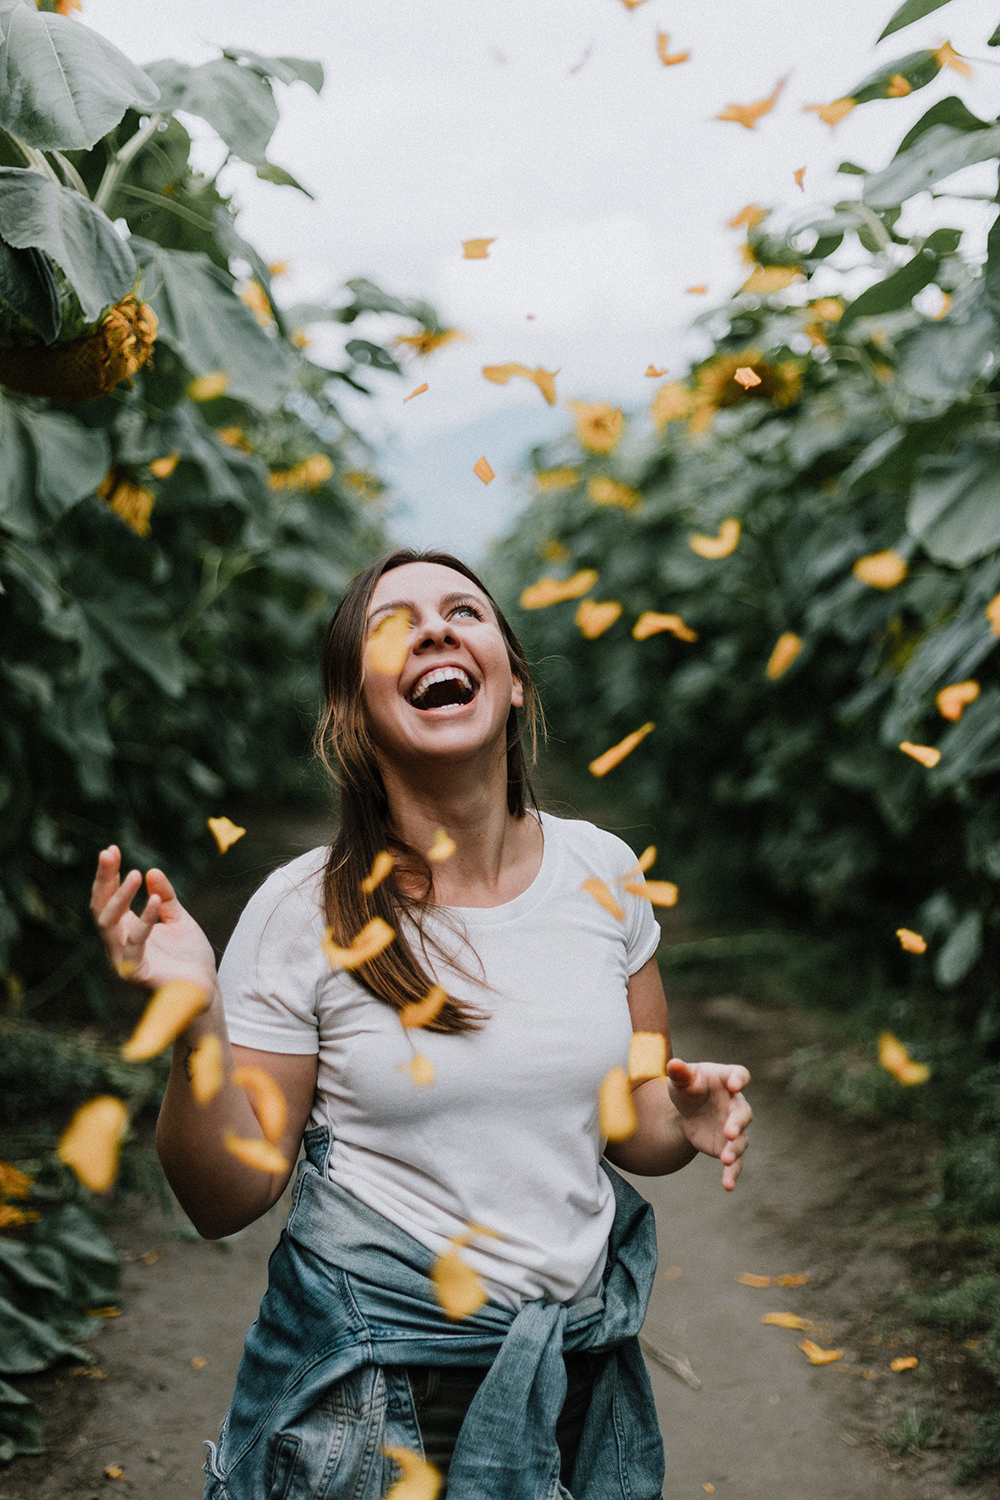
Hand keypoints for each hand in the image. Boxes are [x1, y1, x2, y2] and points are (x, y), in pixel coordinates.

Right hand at [90, 845, 216, 995]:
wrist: (205, 989)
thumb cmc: (188, 956)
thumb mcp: (179, 918)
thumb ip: (166, 897)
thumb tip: (153, 871)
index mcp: (125, 929)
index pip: (107, 899)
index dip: (107, 875)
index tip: (111, 850)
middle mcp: (118, 943)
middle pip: (100, 908)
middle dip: (104, 879)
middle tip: (109, 853)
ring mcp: (123, 959)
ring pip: (108, 925)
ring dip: (119, 897)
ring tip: (135, 874)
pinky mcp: (136, 973)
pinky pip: (133, 945)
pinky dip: (144, 921)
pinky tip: (154, 901)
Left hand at [666, 1058, 751, 1190]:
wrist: (687, 1108)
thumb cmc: (688, 1086)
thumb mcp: (680, 1079)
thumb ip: (679, 1073)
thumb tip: (673, 1064)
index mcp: (727, 1079)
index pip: (740, 1074)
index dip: (739, 1079)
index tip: (735, 1084)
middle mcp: (735, 1104)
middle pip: (743, 1113)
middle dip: (738, 1123)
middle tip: (730, 1132)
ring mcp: (734, 1127)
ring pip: (741, 1140)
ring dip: (735, 1149)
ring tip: (725, 1159)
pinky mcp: (726, 1146)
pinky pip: (734, 1162)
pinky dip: (732, 1173)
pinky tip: (728, 1186)